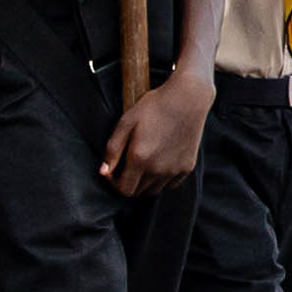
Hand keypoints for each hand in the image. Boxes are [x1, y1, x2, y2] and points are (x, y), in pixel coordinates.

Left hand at [103, 71, 210, 196]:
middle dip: (128, 183)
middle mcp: (158, 169)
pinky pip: (170, 184)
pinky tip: (159, 163)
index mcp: (140, 159)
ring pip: (154, 190)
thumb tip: (103, 172)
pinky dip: (162, 180)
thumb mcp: (126, 122)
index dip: (114, 183)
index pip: (124, 189)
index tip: (113, 171)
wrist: (187, 98)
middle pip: (138, 192)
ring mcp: (174, 170)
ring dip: (144, 183)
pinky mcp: (187, 167)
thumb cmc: (153, 107)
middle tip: (126, 166)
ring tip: (142, 164)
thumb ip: (112, 150)